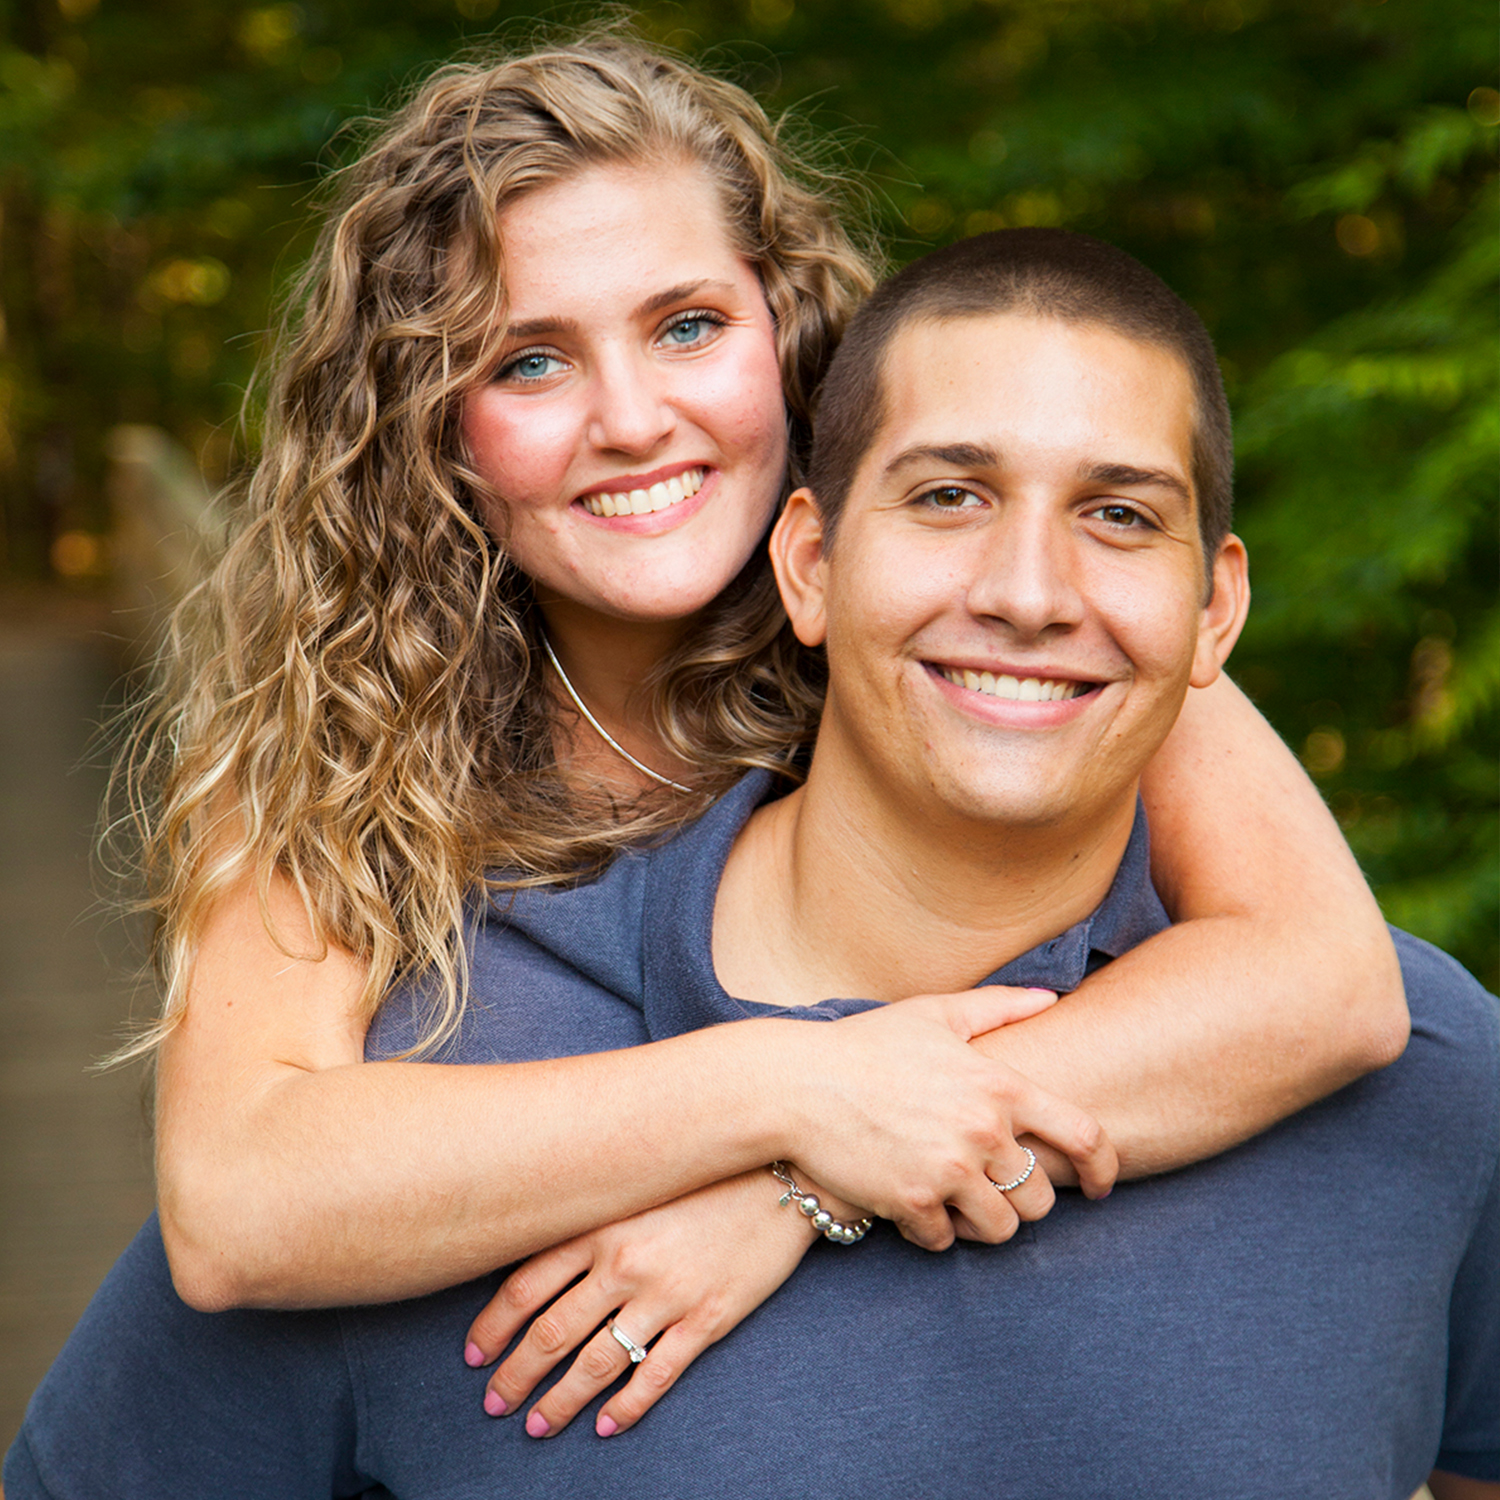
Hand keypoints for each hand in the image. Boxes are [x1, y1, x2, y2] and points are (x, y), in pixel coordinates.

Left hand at [463, 1170, 828, 1436]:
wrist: (782, 1176)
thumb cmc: (705, 1174)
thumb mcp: (639, 1184)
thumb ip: (594, 1214)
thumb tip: (540, 1245)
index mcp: (603, 1225)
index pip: (528, 1284)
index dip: (495, 1324)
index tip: (474, 1353)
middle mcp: (625, 1262)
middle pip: (552, 1331)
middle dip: (515, 1374)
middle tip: (493, 1404)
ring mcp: (666, 1295)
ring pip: (596, 1363)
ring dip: (559, 1401)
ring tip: (537, 1425)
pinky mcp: (707, 1319)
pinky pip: (655, 1375)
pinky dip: (625, 1407)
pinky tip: (606, 1426)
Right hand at [781, 986, 1116, 1249]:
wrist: (797, 1084)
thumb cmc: (866, 1044)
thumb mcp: (935, 1012)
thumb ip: (999, 1006)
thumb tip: (1053, 997)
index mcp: (999, 1085)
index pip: (1083, 1136)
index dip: (1106, 1167)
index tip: (1103, 1184)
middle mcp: (983, 1131)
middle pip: (1042, 1197)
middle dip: (1026, 1200)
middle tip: (997, 1190)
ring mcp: (948, 1170)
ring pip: (1001, 1229)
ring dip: (986, 1223)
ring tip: (960, 1203)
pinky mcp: (911, 1201)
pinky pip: (946, 1240)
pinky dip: (936, 1232)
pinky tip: (917, 1208)